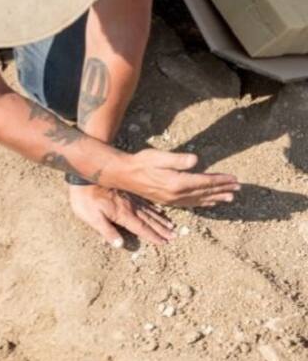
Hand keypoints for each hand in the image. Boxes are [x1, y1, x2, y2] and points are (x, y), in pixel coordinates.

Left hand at [68, 184, 176, 247]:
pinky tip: (159, 209)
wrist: (84, 176)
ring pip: (149, 210)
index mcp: (122, 214)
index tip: (165, 242)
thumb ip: (106, 231)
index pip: (141, 228)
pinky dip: (153, 207)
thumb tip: (120, 245)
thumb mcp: (91, 217)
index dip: (153, 236)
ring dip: (160, 219)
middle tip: (174, 236)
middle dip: (162, 229)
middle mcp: (130, 207)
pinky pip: (144, 201)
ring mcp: (130, 198)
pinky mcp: (127, 192)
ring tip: (171, 225)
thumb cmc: (85, 199)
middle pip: (149, 220)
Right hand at [112, 149, 238, 207]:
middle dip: (223, 190)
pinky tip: (208, 203)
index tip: (235, 179)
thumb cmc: (140, 162)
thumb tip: (196, 160)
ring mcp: (172, 199)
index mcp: (177, 182)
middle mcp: (177, 194)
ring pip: (199, 200)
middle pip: (205, 192)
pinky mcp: (167, 201)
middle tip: (238, 188)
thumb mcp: (159, 156)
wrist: (123, 174)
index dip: (221, 180)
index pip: (205, 182)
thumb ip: (178, 159)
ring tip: (229, 198)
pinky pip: (190, 204)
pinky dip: (202, 203)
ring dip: (215, 198)